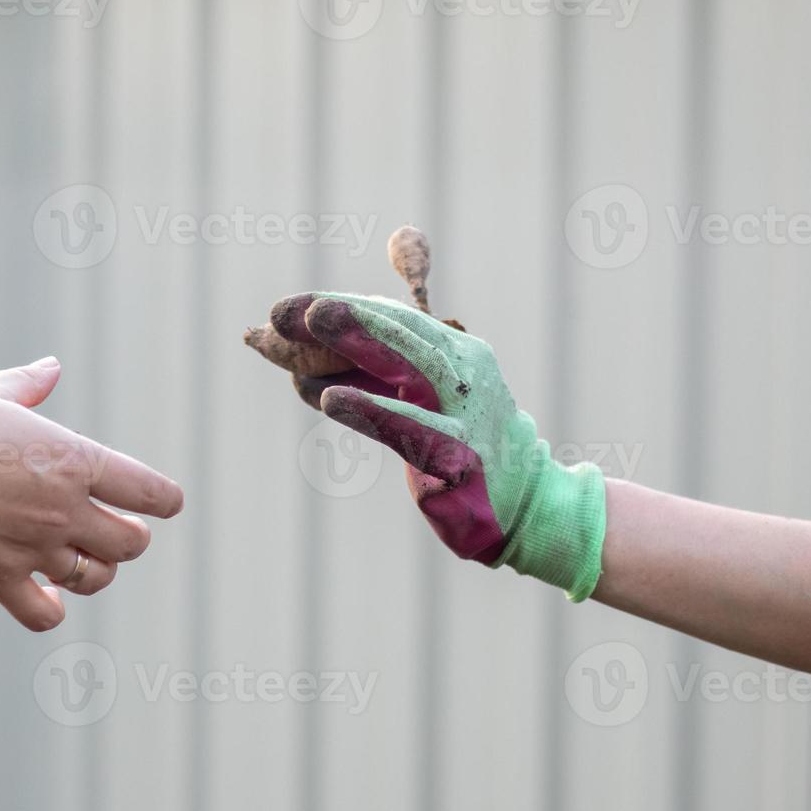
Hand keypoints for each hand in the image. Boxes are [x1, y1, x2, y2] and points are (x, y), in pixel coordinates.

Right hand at [0, 358, 183, 630]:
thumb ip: (26, 386)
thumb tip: (51, 369)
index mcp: (72, 459)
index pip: (149, 491)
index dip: (163, 500)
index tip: (162, 502)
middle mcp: (63, 509)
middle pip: (130, 544)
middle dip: (129, 538)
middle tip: (114, 529)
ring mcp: (32, 548)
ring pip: (94, 578)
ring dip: (94, 571)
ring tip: (79, 560)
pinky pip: (43, 614)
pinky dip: (49, 608)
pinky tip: (43, 593)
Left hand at [271, 293, 605, 600]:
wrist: (524, 506)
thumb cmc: (460, 447)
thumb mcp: (421, 401)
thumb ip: (371, 379)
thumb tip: (299, 368)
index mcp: (455, 351)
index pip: (393, 319)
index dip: (341, 307)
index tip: (287, 305)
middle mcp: (463, 372)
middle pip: (400, 331)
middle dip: (343, 313)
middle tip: (286, 307)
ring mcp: (465, 412)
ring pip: (411, 364)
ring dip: (359, 340)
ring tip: (312, 322)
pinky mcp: (459, 457)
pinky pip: (411, 428)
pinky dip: (371, 409)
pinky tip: (332, 399)